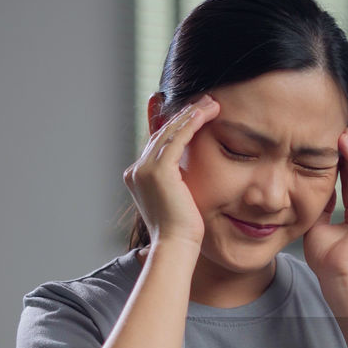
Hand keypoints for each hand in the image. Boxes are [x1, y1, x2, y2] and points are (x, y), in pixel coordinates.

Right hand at [123, 96, 219, 248]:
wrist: (176, 246)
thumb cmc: (181, 230)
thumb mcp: (177, 200)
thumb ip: (176, 182)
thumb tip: (186, 174)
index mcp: (136, 177)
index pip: (157, 143)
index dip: (176, 126)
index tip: (194, 113)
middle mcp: (136, 171)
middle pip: (161, 133)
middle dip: (184, 115)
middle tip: (205, 102)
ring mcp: (144, 170)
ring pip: (169, 132)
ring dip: (191, 114)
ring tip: (211, 103)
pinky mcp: (158, 171)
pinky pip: (176, 138)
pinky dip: (191, 123)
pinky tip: (206, 113)